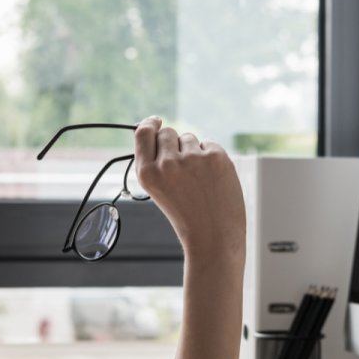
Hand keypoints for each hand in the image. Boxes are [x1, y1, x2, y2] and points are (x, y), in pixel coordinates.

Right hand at [133, 116, 245, 262]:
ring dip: (194, 152)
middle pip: (167, 133)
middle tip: (184, 169)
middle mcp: (166, 163)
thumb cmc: (187, 216)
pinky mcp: (215, 156)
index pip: (143, 133)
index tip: (155, 121)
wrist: (214, 238)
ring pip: (189, 138)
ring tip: (199, 181)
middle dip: (175, 144)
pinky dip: (212, 158)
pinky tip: (213, 179)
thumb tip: (160, 129)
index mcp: (147, 174)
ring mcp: (192, 158)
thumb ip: (156, 162)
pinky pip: (209, 144)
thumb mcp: (159, 190)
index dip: (149, 123)